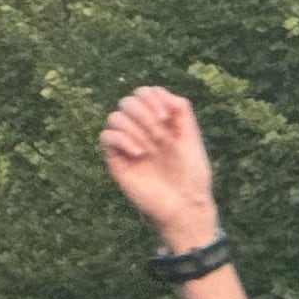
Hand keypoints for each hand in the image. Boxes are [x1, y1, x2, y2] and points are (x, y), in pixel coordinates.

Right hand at [100, 86, 222, 247]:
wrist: (185, 205)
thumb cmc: (192, 175)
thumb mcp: (192, 138)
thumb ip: (182, 111)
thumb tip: (162, 93)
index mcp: (159, 122)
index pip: (144, 93)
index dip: (152, 97)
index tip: (167, 116)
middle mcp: (141, 131)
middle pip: (127, 101)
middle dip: (144, 113)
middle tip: (160, 134)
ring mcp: (127, 144)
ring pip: (115, 116)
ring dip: (134, 128)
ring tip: (150, 149)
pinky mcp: (117, 160)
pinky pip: (106, 135)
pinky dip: (122, 139)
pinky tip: (139, 153)